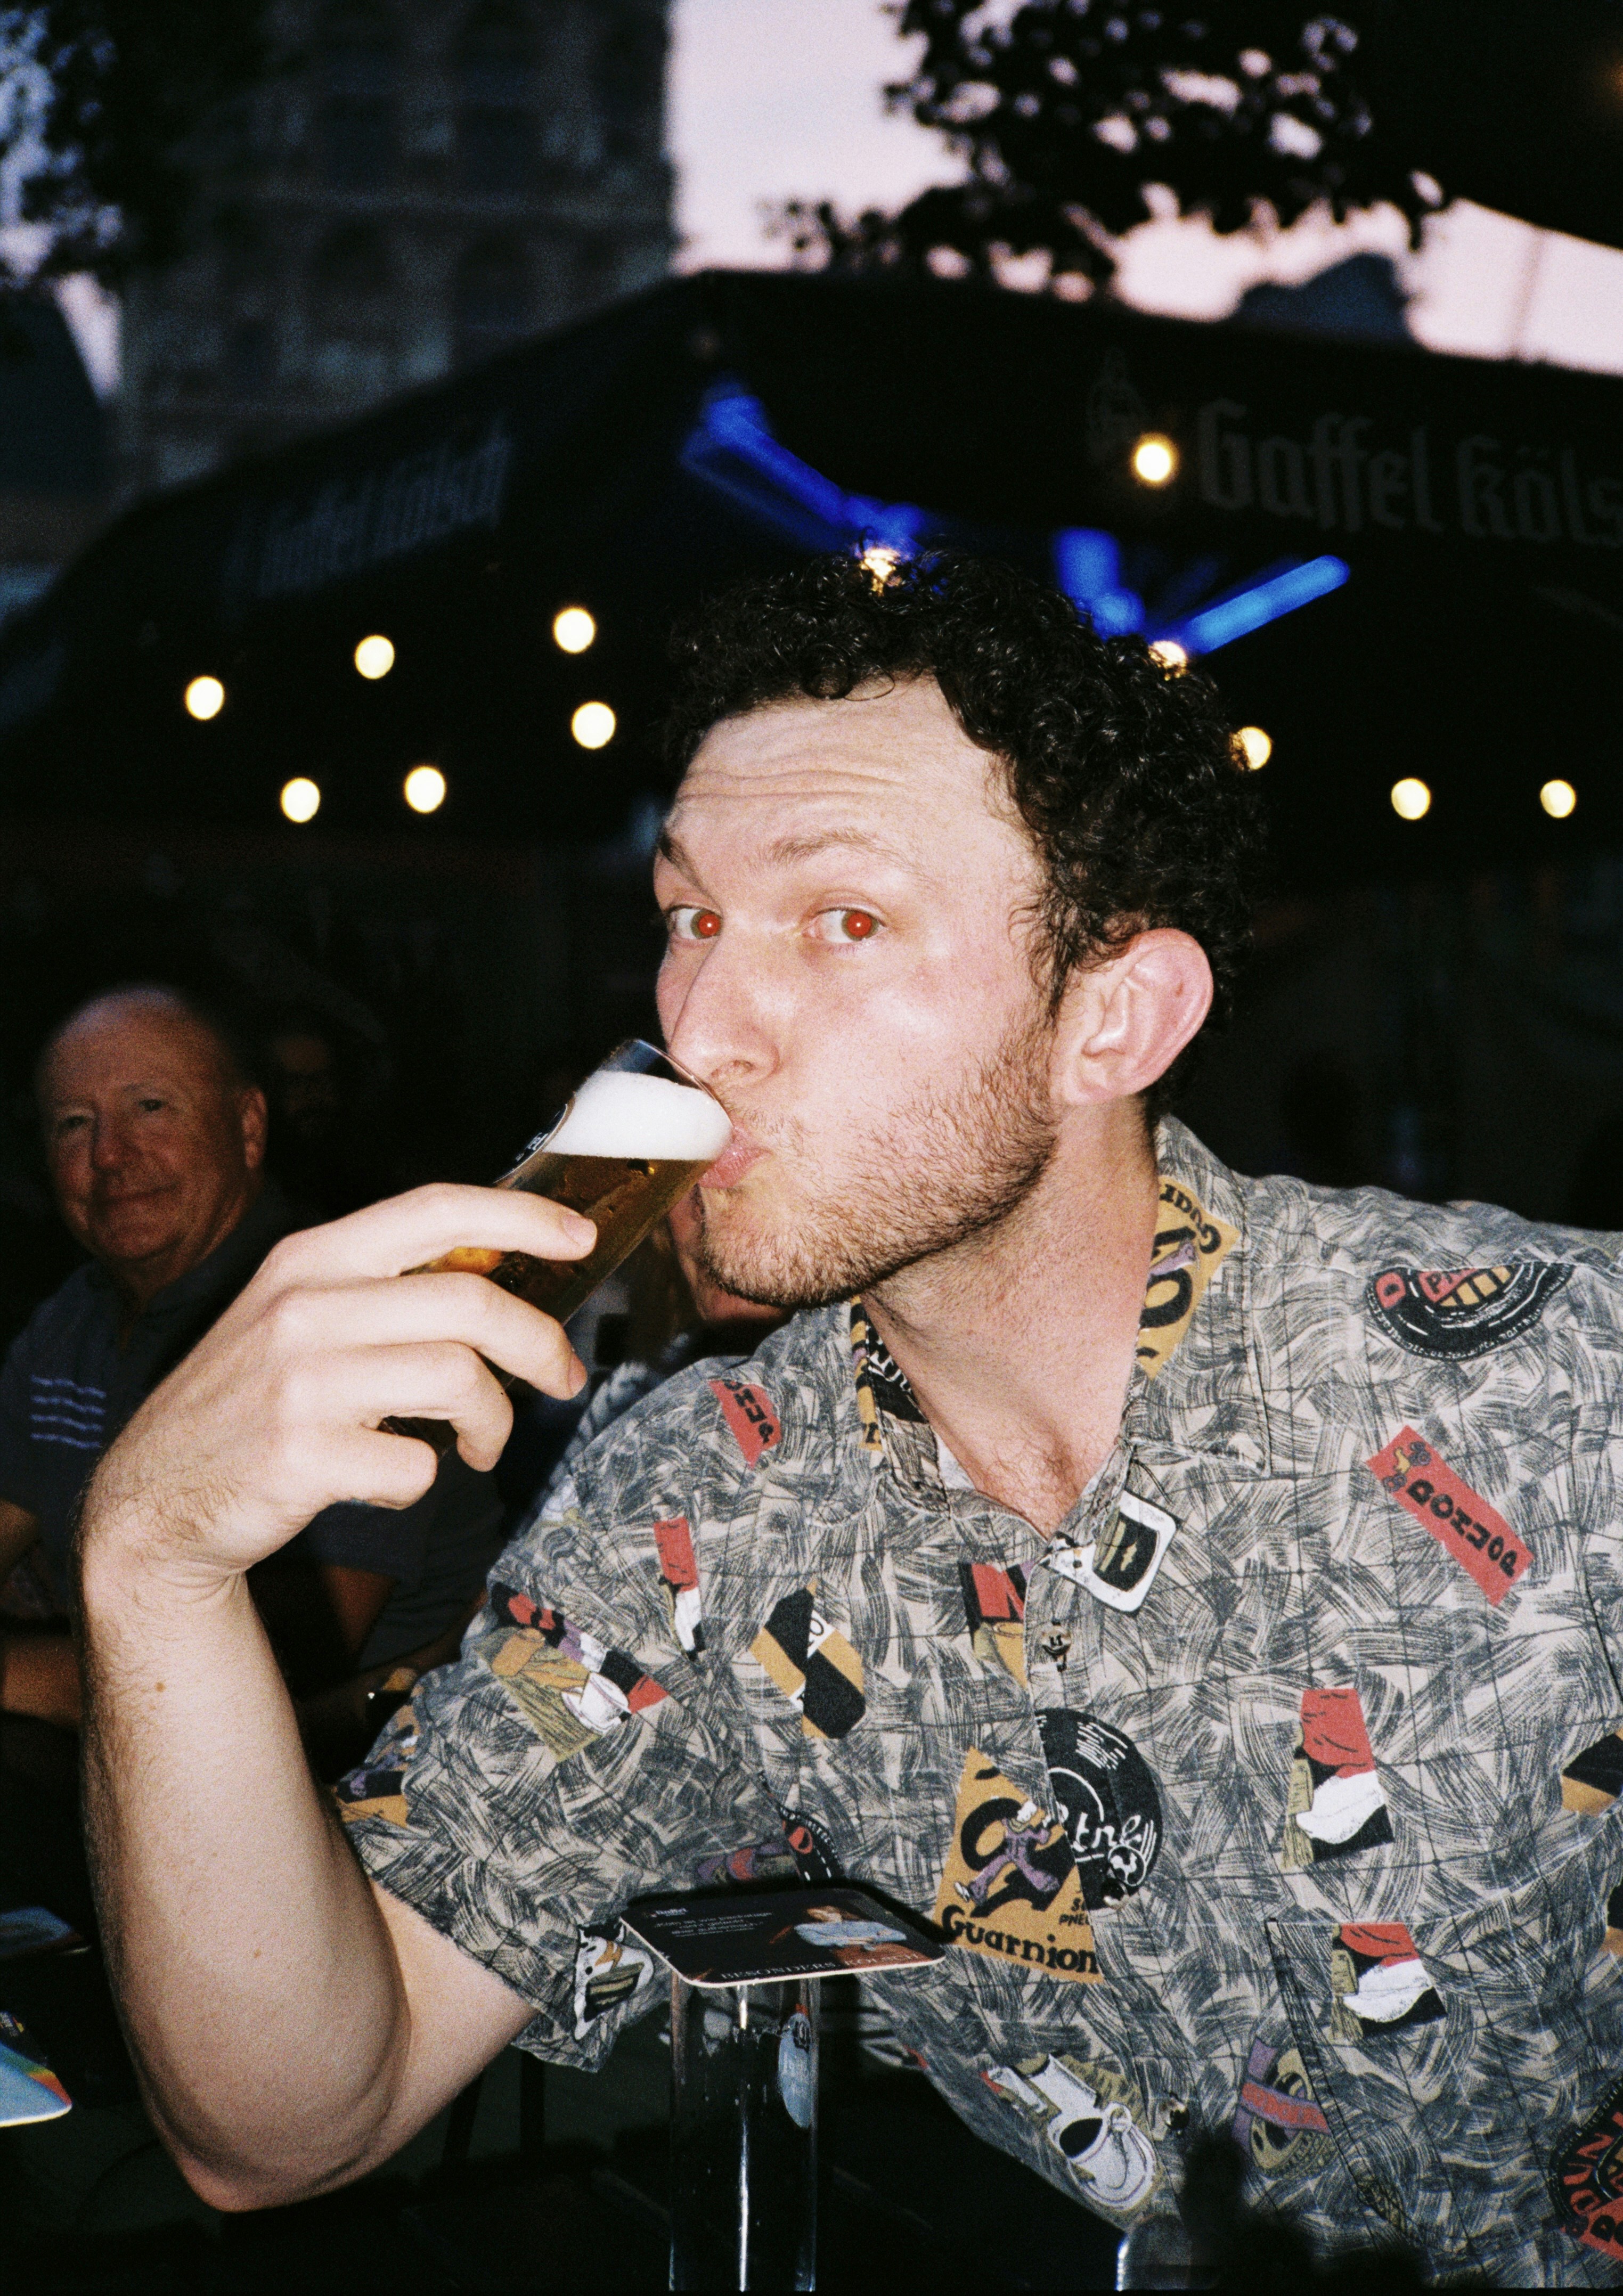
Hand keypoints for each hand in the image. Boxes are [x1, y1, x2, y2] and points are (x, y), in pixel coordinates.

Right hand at [79, 1185, 595, 1592]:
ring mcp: (300, 1382)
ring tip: (480, 1445)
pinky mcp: (301, 1456)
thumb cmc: (251, 1402)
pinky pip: (417, 1466)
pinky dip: (425, 1479)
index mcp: (312, 1258)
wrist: (150, 1499)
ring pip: (460, 1380)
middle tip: (562, 1378)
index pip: (436, 1209)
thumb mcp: (298, 1315)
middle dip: (541, 1344)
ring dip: (492, 1424)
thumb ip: (384, 1287)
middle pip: (472, 1303)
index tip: (580, 1238)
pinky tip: (395, 1476)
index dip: (521, 1215)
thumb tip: (502, 1278)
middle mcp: (305, 1307)